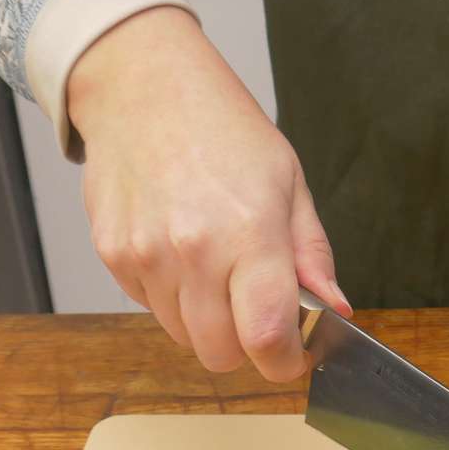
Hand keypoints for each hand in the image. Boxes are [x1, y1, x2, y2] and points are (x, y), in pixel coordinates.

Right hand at [68, 7, 349, 381]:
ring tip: (218, 272)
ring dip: (208, 324)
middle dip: (246, 348)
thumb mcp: (290, 185)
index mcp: (249, 234)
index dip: (285, 363)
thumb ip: (311, 256)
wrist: (143, 87)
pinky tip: (183, 254)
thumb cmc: (223, 131)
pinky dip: (173, 298)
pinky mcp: (113, 256)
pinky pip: (151, 308)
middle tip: (258, 314)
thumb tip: (335, 308)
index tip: (294, 356)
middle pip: (220, 355)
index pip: (267, 339)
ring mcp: (146, 256)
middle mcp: (192, 251)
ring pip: (184, 337)